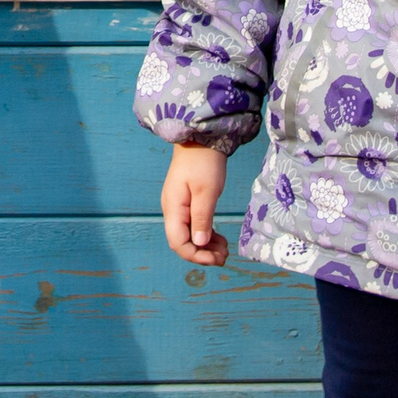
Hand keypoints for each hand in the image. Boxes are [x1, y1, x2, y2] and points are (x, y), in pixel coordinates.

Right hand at [162, 143, 231, 266]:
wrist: (201, 138)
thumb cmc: (204, 162)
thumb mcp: (207, 191)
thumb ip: (202, 218)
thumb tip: (200, 244)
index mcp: (173, 208)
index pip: (178, 243)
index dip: (196, 255)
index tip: (216, 259)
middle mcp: (172, 210)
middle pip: (183, 242)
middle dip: (202, 253)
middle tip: (224, 257)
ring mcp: (179, 207)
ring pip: (189, 235)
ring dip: (205, 246)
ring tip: (225, 250)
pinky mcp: (187, 203)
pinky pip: (194, 226)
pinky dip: (206, 235)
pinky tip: (219, 238)